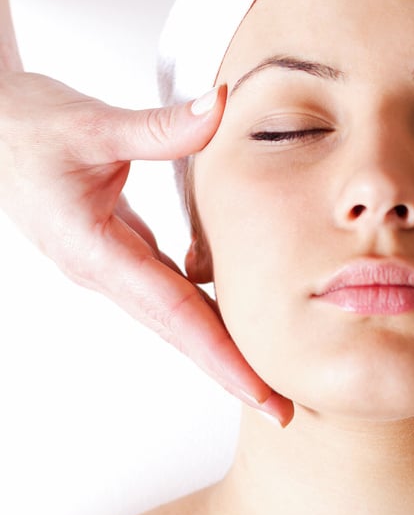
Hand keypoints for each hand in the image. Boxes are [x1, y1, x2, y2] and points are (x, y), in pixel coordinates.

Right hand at [0, 71, 292, 424]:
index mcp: (95, 252)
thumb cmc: (29, 127)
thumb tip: (218, 106)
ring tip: (270, 376)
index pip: (173, 313)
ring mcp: (111, 268)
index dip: (219, 355)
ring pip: (176, 317)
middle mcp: (104, 272)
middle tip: (283, 408)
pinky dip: (206, 310)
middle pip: (179, 331)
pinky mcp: (120, 254)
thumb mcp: (92, 123)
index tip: (259, 392)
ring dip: (221, 346)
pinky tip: (240, 318)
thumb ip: (159, 124)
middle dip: (230, 371)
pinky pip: (171, 291)